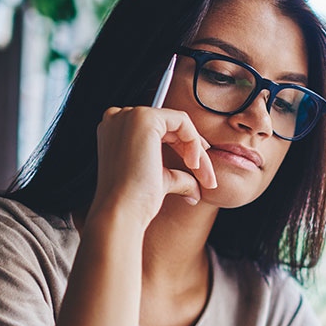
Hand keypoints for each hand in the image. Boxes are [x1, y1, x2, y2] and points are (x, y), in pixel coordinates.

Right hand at [91, 106, 217, 226]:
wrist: (123, 210)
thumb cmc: (134, 200)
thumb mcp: (158, 179)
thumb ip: (175, 174)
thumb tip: (195, 186)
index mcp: (116, 129)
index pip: (160, 130)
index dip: (183, 148)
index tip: (199, 169)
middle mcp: (119, 117)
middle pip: (171, 127)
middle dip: (194, 152)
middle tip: (208, 180)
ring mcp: (129, 115)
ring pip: (179, 124)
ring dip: (197, 151)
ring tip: (204, 177)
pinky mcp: (144, 118)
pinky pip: (182, 121)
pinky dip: (194, 143)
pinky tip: (193, 165)